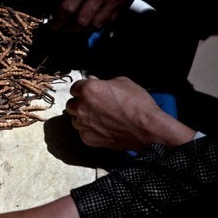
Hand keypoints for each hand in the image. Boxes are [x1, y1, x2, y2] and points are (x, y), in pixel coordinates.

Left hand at [51, 0, 137, 31]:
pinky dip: (101, 23)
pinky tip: (94, 21)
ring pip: (96, 24)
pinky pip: (110, 18)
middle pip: (81, 21)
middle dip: (70, 28)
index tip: (54, 24)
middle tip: (65, 28)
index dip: (58, 20)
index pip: (67, 9)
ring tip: (78, 28)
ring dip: (85, 29)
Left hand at [65, 76, 195, 150]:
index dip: (82, 90)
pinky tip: (102, 128)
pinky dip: (89, 130)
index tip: (87, 92)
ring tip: (98, 118)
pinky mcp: (87, 138)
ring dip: (83, 118)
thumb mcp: (123, 83)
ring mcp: (83, 124)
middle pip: (71, 104)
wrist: (145, 129)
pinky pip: (83, 132)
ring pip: (75, 119)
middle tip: (93, 106)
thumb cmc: (137, 104)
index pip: (74, 88)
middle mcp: (81, 107)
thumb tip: (93, 80)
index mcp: (88, 90)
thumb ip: (103, 81)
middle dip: (80, 104)